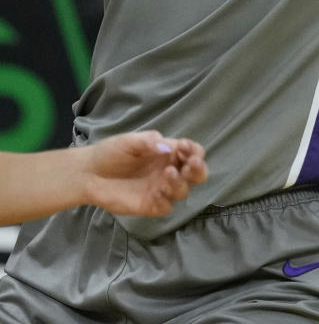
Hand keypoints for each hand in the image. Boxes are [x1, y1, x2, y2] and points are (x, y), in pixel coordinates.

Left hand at [82, 131, 207, 216]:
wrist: (89, 174)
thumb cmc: (112, 152)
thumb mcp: (129, 141)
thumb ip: (149, 142)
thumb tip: (169, 147)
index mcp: (168, 152)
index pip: (193, 152)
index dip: (194, 151)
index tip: (184, 148)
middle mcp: (169, 171)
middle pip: (197, 174)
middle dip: (198, 170)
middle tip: (191, 165)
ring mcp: (160, 189)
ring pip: (183, 191)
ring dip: (180, 183)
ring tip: (167, 174)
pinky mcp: (149, 206)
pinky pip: (165, 207)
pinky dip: (166, 201)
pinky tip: (156, 194)